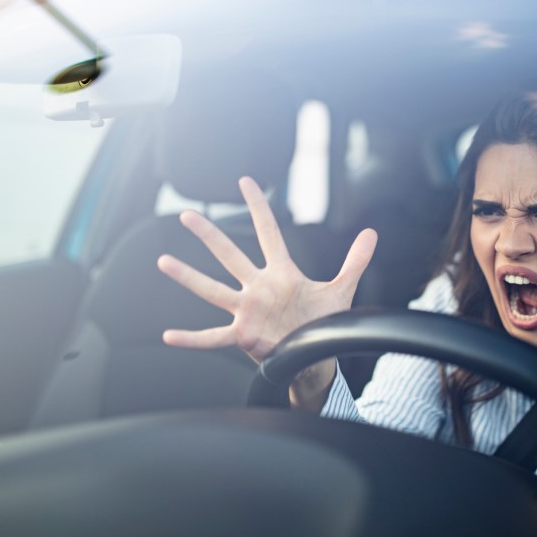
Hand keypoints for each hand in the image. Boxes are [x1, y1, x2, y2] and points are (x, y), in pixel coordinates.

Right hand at [157, 176, 377, 363]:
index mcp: (281, 273)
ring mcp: (248, 311)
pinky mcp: (243, 335)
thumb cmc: (322, 322)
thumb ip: (355, 261)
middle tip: (188, 215)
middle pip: (231, 255)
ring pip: (213, 290)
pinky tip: (169, 336)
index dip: (259, 207)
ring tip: (164, 261)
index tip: (246, 181)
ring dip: (189, 277)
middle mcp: (259, 288)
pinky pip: (212, 337)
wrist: (316, 355)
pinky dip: (191, 339)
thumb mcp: (341, 289)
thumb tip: (372, 233)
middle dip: (210, 235)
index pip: (268, 233)